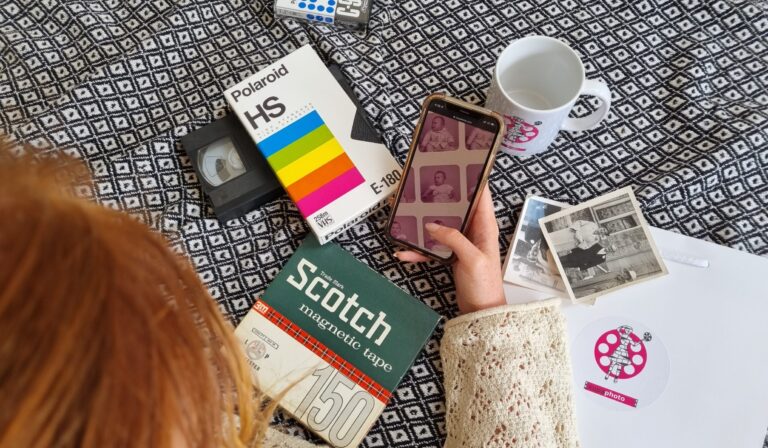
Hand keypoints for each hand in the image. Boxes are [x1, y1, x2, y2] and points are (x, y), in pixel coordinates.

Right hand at [394, 186, 505, 313]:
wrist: (481, 313)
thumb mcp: (471, 259)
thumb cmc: (484, 286)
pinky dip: (418, 251)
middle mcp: (474, 231)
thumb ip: (453, 239)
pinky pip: (432, 248)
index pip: (482, 194)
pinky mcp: (451, 256)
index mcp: (485, 227)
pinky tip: (403, 253)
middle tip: (423, 187)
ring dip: (424, 224)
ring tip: (407, 217)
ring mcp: (461, 244)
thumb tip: (432, 225)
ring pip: (440, 226)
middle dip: (440, 198)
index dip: (472, 178)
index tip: (457, 164)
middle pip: (457, 207)